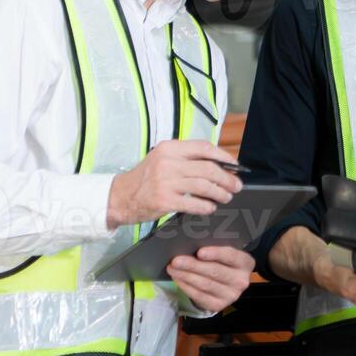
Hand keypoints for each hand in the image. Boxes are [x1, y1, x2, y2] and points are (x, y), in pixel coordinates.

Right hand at [107, 140, 241, 229]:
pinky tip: (210, 207)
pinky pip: (193, 203)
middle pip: (208, 168)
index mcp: (169, 148)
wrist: (119, 197)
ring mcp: (165, 182)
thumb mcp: (163, 159)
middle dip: (227, 178)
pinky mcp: (164, 200)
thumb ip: (186, 159)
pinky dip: (206, 206)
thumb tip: (220, 164)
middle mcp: (167, 162)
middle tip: (236, 186)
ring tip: (226, 197)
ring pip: (204, 186)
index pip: (204, 148)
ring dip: (220, 193)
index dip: (224, 156)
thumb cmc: (146, 178)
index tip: (235, 165)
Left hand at [167, 245, 253, 312]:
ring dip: (186, 276)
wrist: (226, 284)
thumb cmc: (222, 263)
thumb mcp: (224, 254)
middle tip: (176, 260)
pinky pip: (199, 296)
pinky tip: (178, 279)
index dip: (216, 254)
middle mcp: (241, 281)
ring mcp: (231, 295)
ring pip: (205, 284)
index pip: (231, 257)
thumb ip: (214, 249)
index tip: (199, 252)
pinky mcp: (218, 305)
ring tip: (172, 268)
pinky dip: (186, 286)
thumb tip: (191, 245)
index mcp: (246, 263)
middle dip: (193, 265)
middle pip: (215, 272)